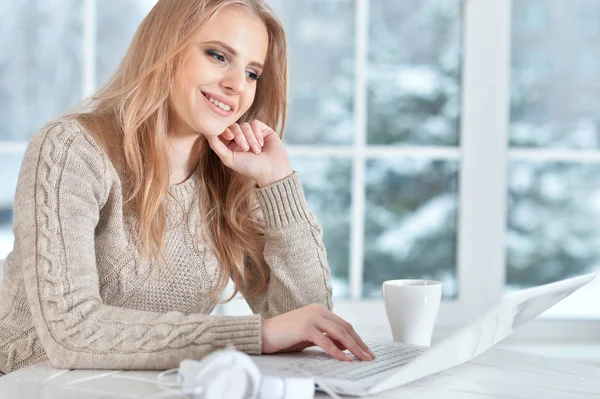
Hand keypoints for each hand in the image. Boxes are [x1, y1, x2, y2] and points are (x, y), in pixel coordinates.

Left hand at [206, 120, 292, 186]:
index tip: (229, 137)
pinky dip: (257, 134)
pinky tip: (262, 144)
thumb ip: (216, 146)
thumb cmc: (250, 168)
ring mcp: (252, 133)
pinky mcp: (263, 130)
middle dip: (239, 136)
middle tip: (245, 149)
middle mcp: (240, 138)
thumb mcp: (229, 159)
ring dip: (250, 138)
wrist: (272, 170)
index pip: (222, 131)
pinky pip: (255, 123)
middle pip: (233, 126)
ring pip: (245, 125)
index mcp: (230, 145)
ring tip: (256, 151)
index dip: (224, 130)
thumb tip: (206, 131)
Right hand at [261, 304, 375, 361]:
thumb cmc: (284, 336)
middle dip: (359, 343)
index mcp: (319, 310)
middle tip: (369, 356)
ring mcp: (311, 317)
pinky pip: (325, 341)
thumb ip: (326, 337)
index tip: (365, 350)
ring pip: (339, 333)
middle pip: (345, 328)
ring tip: (362, 358)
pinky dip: (337, 351)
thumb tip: (346, 346)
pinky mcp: (304, 327)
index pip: (344, 324)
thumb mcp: (310, 336)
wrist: (262, 334)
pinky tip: (345, 359)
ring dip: (353, 347)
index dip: (356, 338)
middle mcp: (317, 310)